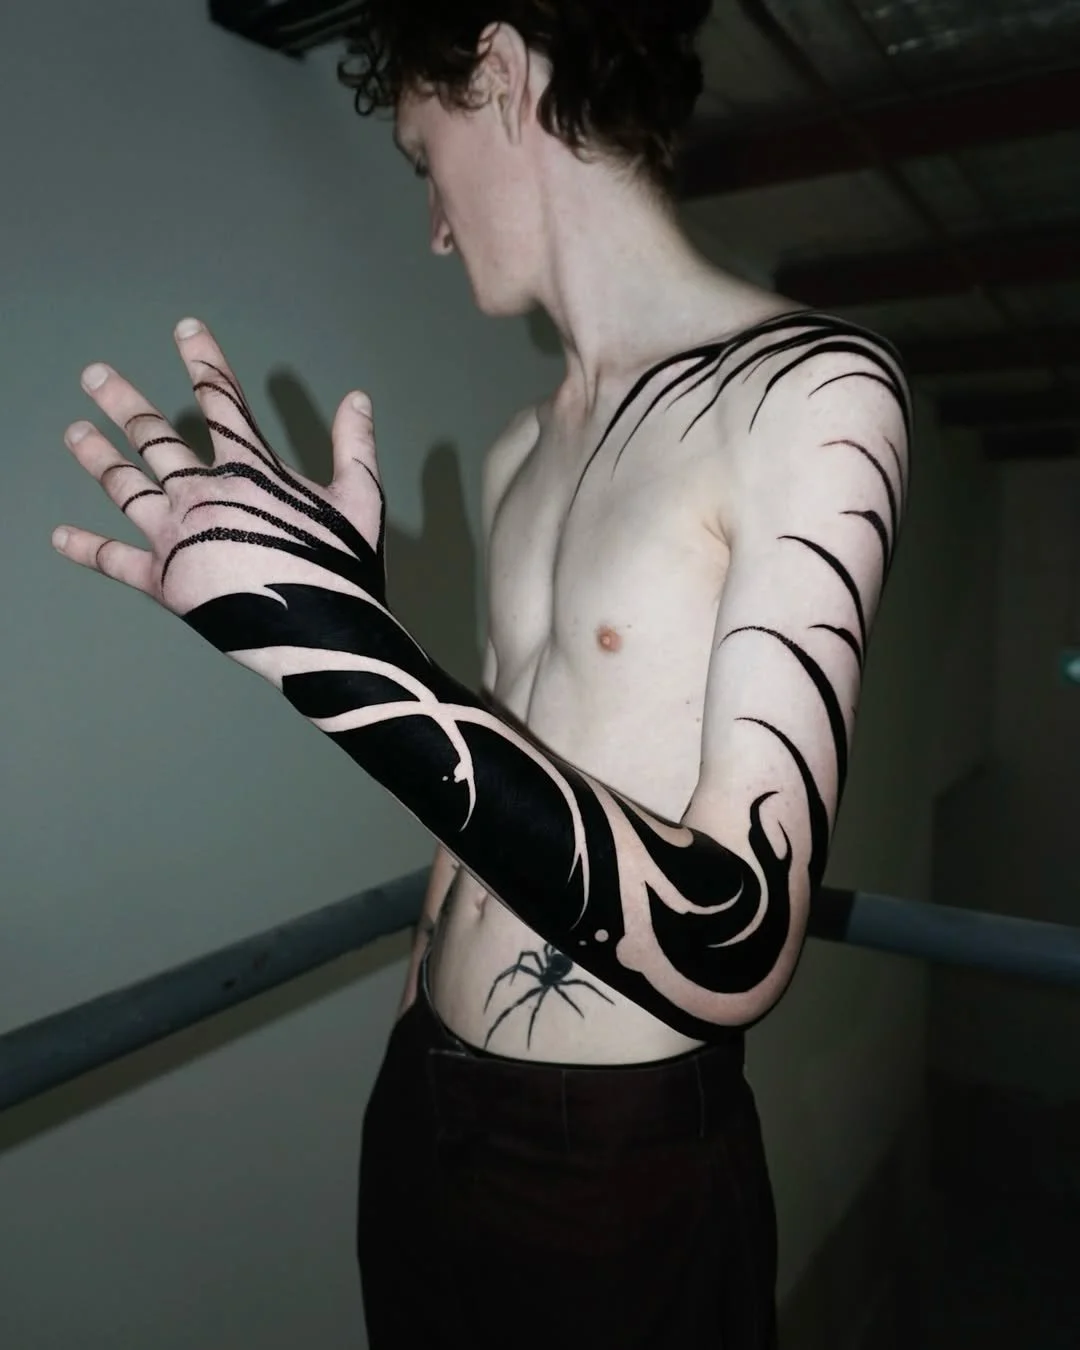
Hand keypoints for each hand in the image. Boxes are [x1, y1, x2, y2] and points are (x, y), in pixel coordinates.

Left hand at [53, 317, 388, 678]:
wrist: (321, 633)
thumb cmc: (346, 569)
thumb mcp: (362, 499)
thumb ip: (355, 445)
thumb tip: (358, 397)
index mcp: (250, 468)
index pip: (221, 398)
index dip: (203, 358)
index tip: (185, 328)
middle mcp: (203, 492)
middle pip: (153, 434)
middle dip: (122, 400)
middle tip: (94, 374)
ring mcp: (177, 535)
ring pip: (124, 485)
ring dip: (96, 456)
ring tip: (74, 431)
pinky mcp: (164, 580)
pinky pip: (115, 560)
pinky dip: (85, 548)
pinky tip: (59, 536)